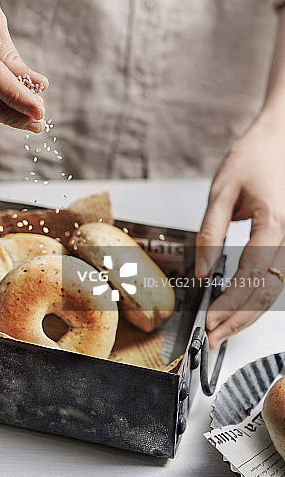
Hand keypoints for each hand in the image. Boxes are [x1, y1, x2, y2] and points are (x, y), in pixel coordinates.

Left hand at [195, 114, 284, 347]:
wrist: (277, 139)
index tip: (210, 321)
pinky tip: (238, 307)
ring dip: (248, 312)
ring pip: (272, 288)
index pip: (250, 276)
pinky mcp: (284, 241)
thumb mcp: (221, 191)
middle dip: (240, 319)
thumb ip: (209, 232)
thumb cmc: (252, 158)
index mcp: (272, 224)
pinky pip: (272, 276)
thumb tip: (201, 271)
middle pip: (266, 291)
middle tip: (214, 338)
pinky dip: (255, 296)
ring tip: (222, 329)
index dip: (230, 304)